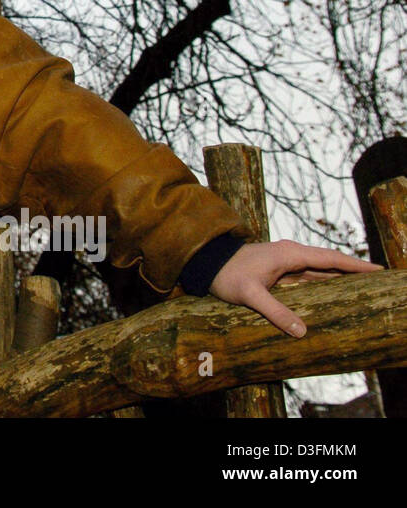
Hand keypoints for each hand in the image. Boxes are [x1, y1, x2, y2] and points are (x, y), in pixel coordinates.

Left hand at [208, 239, 382, 336]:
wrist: (207, 263)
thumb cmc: (226, 275)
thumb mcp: (249, 295)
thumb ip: (275, 311)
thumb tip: (302, 331)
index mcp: (289, 254)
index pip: (330, 259)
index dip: (355, 265)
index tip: (378, 271)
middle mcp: (291, 255)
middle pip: (330, 263)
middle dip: (354, 271)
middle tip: (379, 281)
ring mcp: (286, 262)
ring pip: (320, 270)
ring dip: (340, 277)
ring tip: (364, 288)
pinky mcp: (280, 271)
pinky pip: (309, 276)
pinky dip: (324, 282)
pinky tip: (335, 292)